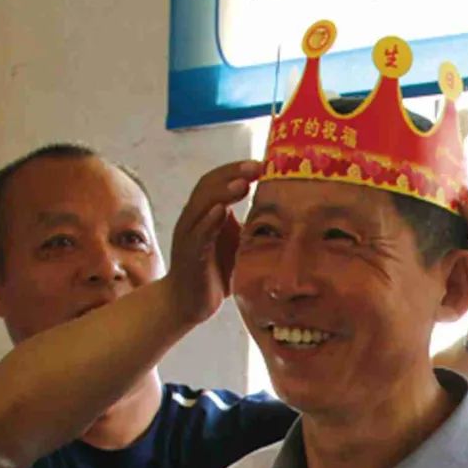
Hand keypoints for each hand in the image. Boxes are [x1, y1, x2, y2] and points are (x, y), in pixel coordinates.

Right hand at [165, 160, 262, 327]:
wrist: (187, 304)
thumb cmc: (213, 272)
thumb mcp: (235, 244)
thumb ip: (247, 227)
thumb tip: (280, 214)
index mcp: (205, 213)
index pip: (218, 181)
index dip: (237, 170)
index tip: (262, 164)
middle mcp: (194, 218)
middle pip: (208, 185)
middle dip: (232, 173)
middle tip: (256, 166)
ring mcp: (189, 236)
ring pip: (201, 205)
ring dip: (221, 192)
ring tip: (242, 183)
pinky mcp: (189, 255)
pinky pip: (197, 234)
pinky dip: (208, 221)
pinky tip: (221, 211)